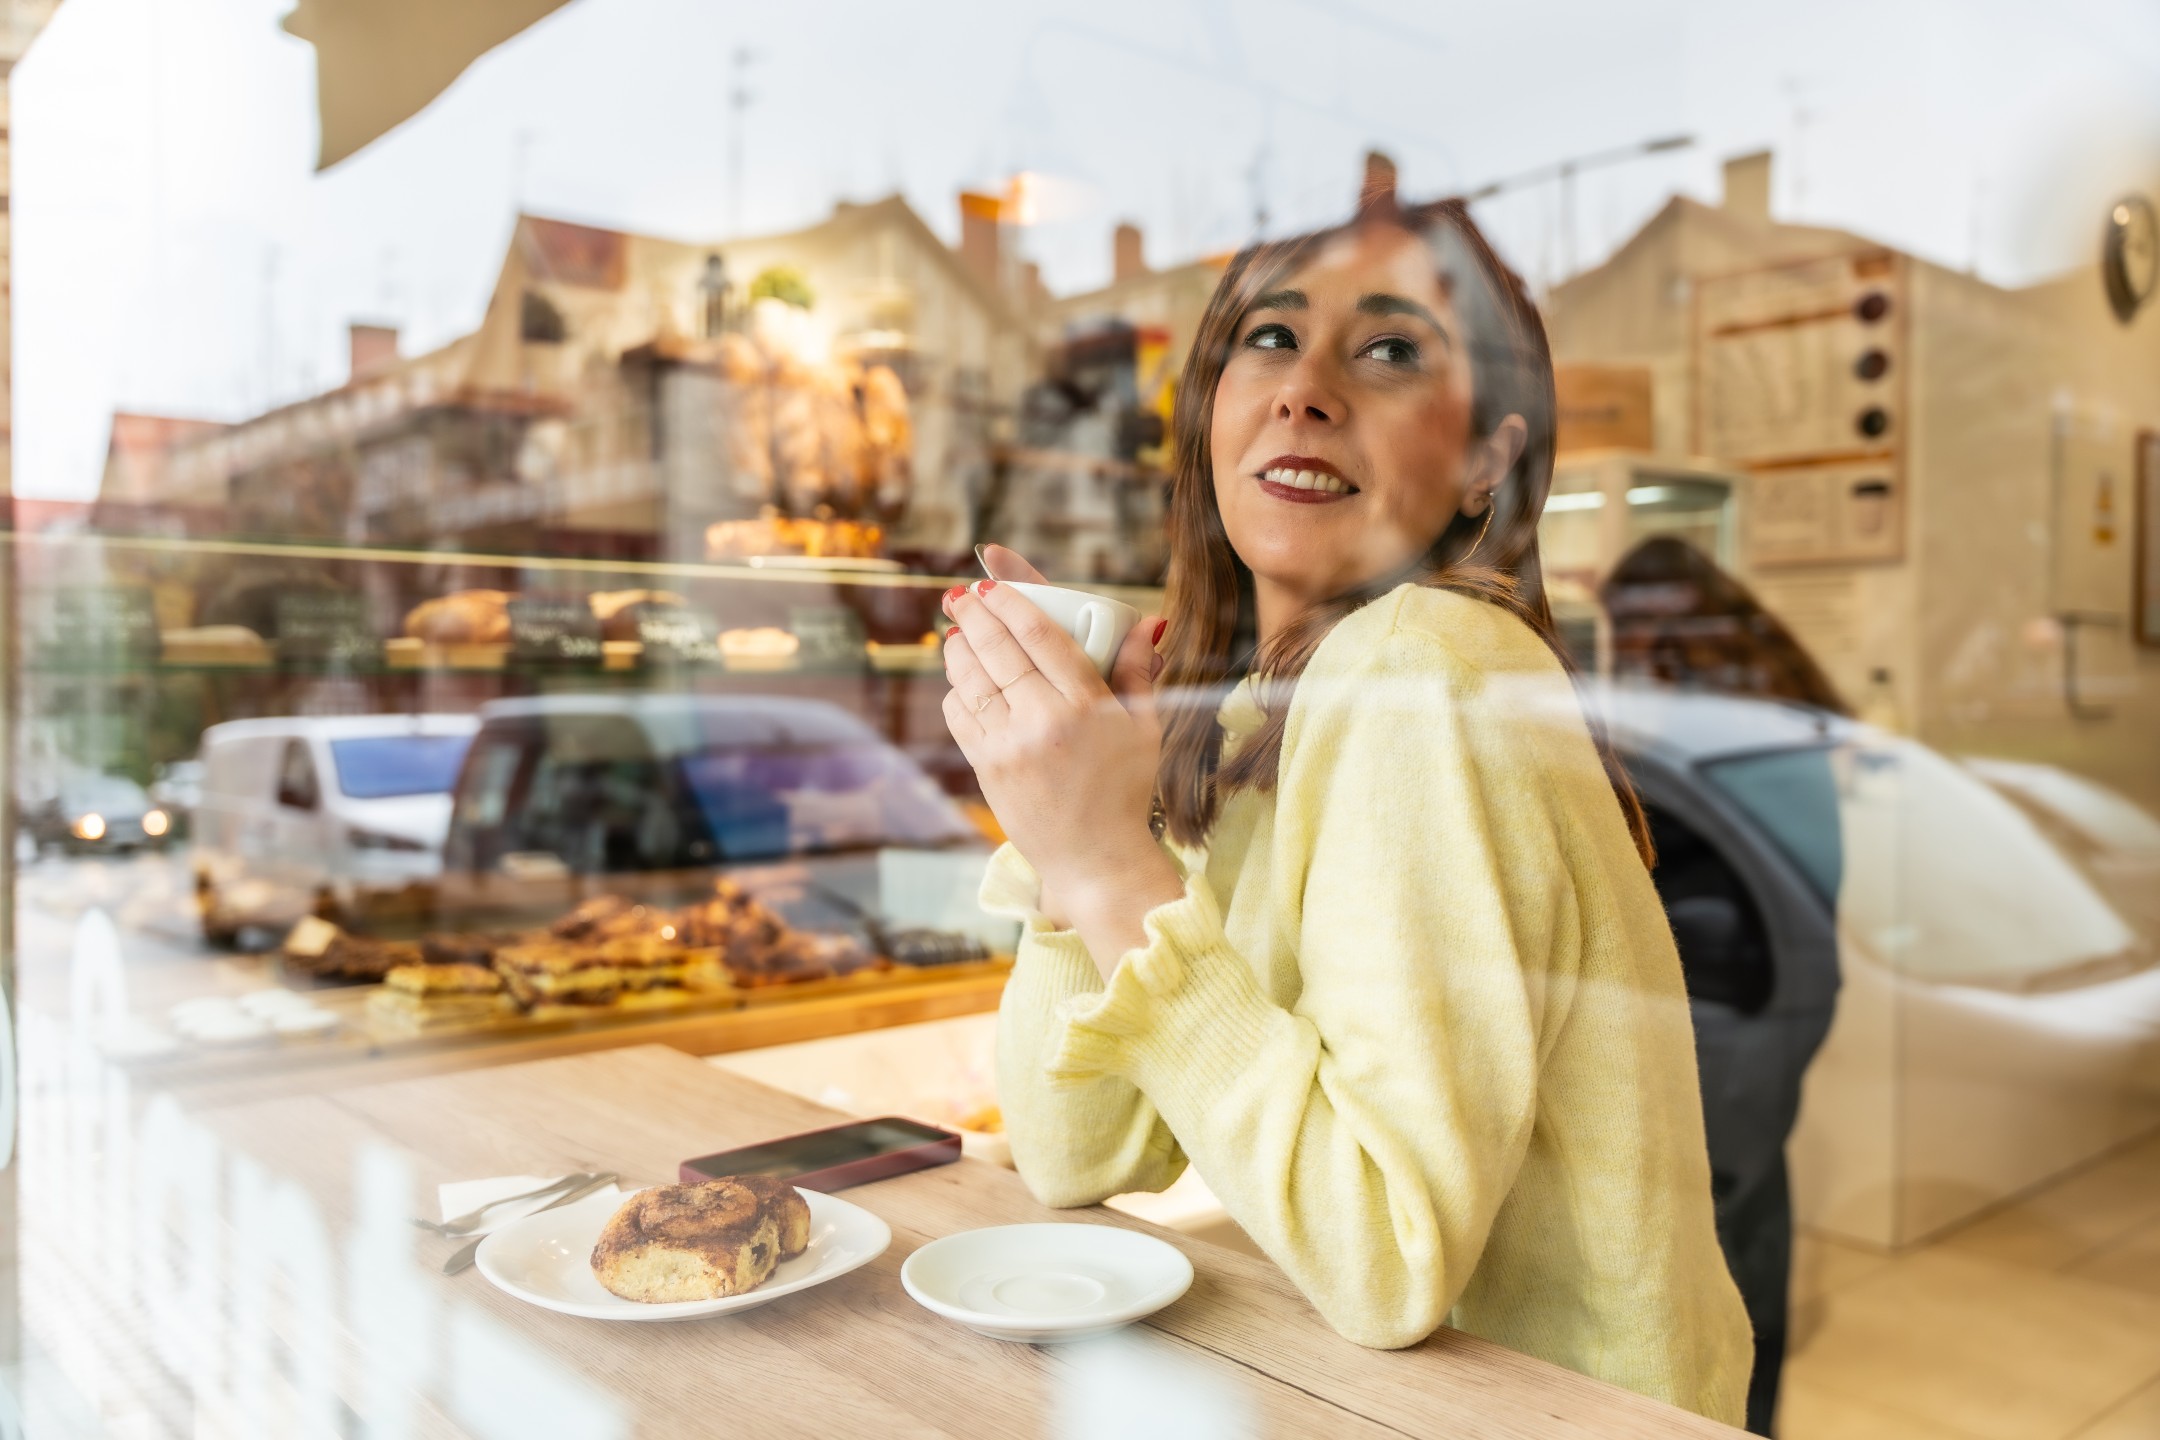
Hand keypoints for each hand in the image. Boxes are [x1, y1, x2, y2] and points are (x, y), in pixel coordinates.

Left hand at [941, 563, 1181, 975]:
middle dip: (974, 615)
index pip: (1041, 635)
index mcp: (1085, 704)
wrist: (1095, 859)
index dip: (1012, 601)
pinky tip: (962, 682)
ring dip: (958, 649)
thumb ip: (1139, 672)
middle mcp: (1044, 720)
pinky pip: (960, 716)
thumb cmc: (1125, 791)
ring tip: (956, 633)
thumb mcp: (1145, 730)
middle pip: (998, 649)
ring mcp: (1010, 745)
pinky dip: (956, 693)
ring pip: (971, 679)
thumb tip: (1145, 622)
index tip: (993, 586)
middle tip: (961, 597)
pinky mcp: (988, 768)